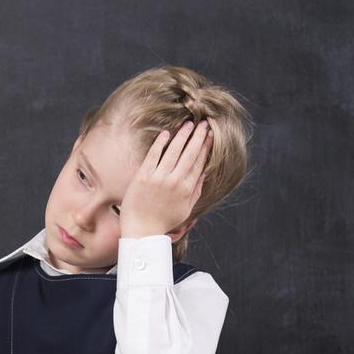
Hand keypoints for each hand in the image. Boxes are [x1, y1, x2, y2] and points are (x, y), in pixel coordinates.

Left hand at [120, 119, 213, 238]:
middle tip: (204, 123)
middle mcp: (175, 181)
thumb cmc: (164, 221)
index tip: (211, 135)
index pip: (199, 162)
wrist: (142, 230)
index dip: (206, 147)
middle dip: (198, 136)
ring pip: (173, 151)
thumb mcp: (186, 209)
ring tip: (188, 123)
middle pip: (190, 153)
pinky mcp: (143, 176)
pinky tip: (166, 133)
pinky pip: (153, 155)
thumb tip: (205, 172)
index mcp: (187, 189)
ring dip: (182, 135)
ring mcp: (158, 178)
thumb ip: (196, 190)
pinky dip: (160, 143)